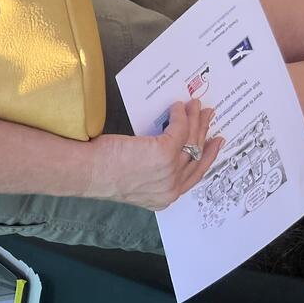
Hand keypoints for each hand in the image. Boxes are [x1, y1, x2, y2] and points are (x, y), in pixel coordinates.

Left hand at [88, 99, 224, 209]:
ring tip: (194, 105)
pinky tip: (177, 107)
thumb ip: (152, 173)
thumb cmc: (103, 173)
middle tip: (207, 116)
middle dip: (204, 132)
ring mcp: (170, 170)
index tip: (214, 143)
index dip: (206, 157)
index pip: (194, 176)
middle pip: (196, 155)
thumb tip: (164, 149)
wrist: (89, 172)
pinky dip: (180, 115)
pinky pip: (180, 128)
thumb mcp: (135, 180)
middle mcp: (171, 188)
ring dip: (195, 119)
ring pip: (191, 139)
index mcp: (164, 197)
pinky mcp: (164, 152)